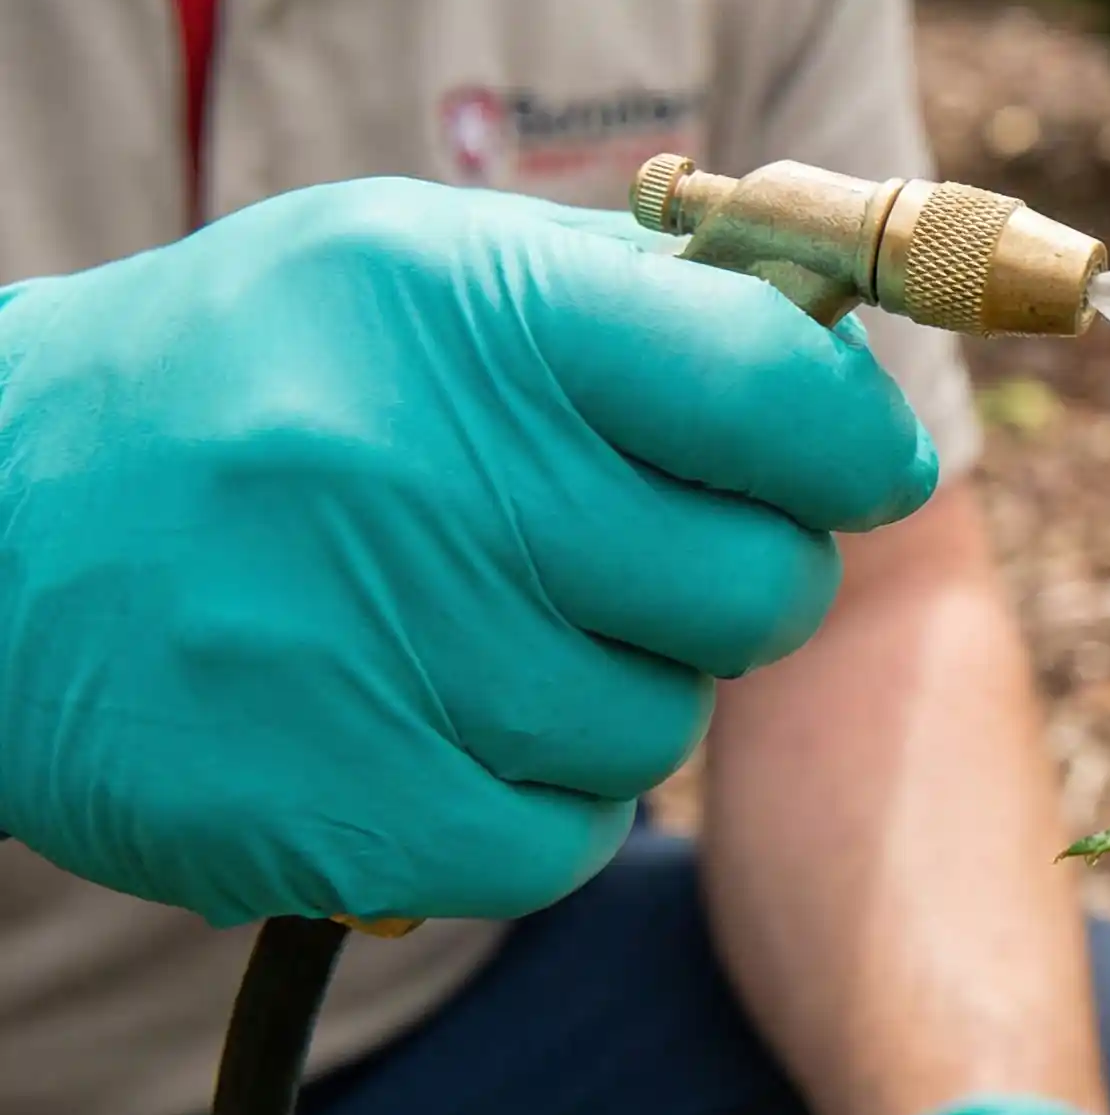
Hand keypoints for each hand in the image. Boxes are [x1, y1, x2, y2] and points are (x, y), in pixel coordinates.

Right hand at [0, 177, 935, 925]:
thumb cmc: (248, 377)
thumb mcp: (423, 268)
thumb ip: (634, 302)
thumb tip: (835, 357)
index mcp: (477, 313)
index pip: (778, 390)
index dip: (853, 444)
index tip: (855, 470)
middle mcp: (438, 474)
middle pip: (758, 584)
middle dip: (744, 580)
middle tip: (655, 562)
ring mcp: (389, 653)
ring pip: (665, 726)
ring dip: (624, 694)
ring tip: (504, 634)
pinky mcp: (344, 811)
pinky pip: (566, 845)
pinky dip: (543, 807)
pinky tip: (459, 735)